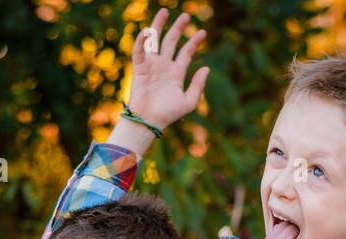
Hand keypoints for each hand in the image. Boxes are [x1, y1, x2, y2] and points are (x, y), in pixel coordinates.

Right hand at [127, 9, 208, 128]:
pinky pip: (140, 51)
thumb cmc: (168, 114)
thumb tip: (206, 68)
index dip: (194, 42)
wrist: (149, 121)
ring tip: (165, 11)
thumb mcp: (188, 101)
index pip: (186, 53)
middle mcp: (164, 66)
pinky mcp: (139, 68)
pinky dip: (142, 41)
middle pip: (171, 42)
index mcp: (176, 73)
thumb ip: (198, 85)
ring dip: (159, 26)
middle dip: (179, 28)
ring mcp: (151, 65)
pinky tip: (148, 31)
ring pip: (155, 40)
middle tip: (187, 15)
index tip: (203, 32)